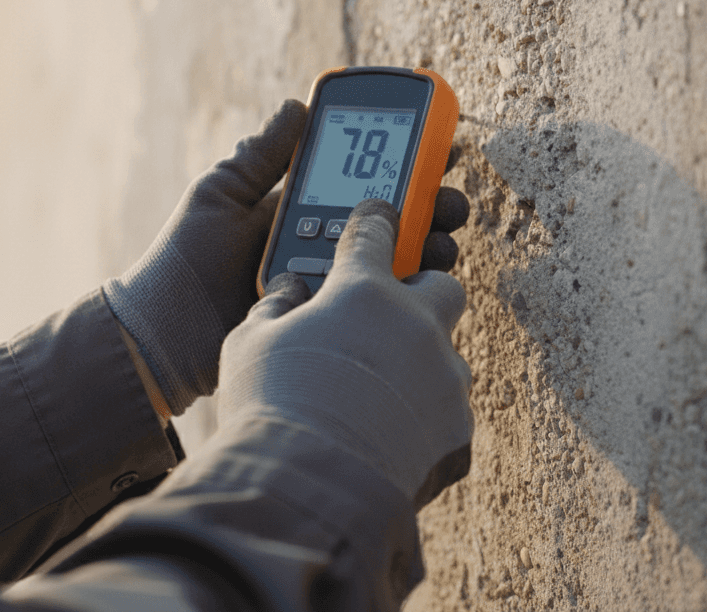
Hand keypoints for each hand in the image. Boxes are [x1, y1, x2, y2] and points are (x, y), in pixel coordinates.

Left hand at [106, 103, 471, 418]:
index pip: (359, 179)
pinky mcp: (330, 325)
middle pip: (388, 220)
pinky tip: (422, 283)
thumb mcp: (218, 195)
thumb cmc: (182, 262)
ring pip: (392, 261)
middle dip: (427, 204)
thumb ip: (259, 156)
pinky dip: (405, 293)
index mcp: (298, 209)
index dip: (400, 162)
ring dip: (426, 245)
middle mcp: (320, 245)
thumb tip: (295, 105)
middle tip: (451, 198)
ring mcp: (328, 285)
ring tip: (442, 238)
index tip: (437, 146)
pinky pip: (376, 306)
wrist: (163, 336)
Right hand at [217, 200, 472, 509]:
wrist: (310, 486)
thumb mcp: (249, 343)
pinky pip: (445, 410)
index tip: (375, 219)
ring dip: (418, 361)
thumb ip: (274, 307)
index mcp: (363, 290)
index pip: (375, 231)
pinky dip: (422, 416)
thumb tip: (290, 290)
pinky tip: (388, 435)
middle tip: (387, 310)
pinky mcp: (457, 428)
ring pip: (445, 353)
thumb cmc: (272, 406)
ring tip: (377, 390)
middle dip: (419, 291)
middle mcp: (415, 323)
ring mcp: (444, 376)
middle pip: (441, 283)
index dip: (373, 221)